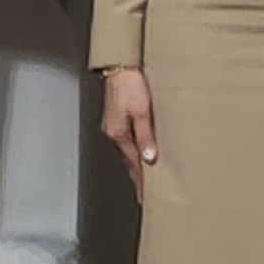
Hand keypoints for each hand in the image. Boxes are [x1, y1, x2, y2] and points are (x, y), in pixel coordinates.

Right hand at [98, 67, 156, 198]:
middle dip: (137, 177)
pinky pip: (127, 141)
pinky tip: (139, 151)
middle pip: (129, 160)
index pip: (134, 164)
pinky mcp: (117, 118)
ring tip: (143, 178)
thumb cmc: (132, 84)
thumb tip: (150, 158)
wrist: (121, 67)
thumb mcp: (143, 111)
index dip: (141, 181)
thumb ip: (146, 135)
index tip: (145, 196)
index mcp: (119, 134)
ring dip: (136, 164)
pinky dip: (134, 150)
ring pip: (128, 151)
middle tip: (144, 194)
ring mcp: (114, 126)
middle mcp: (114, 133)